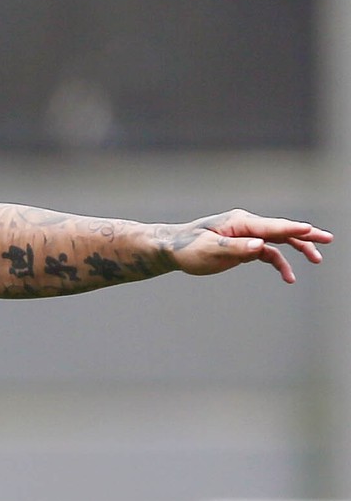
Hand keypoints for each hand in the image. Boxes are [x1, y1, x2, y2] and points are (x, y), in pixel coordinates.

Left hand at [170, 211, 332, 283]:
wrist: (173, 249)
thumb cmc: (188, 248)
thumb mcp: (210, 250)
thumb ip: (236, 248)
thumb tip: (260, 246)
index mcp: (240, 223)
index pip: (271, 226)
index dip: (291, 229)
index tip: (310, 230)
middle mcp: (247, 226)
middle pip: (281, 229)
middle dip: (306, 235)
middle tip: (328, 239)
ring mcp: (248, 235)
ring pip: (279, 241)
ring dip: (298, 249)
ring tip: (317, 260)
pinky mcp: (245, 246)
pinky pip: (268, 253)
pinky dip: (280, 263)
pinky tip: (289, 277)